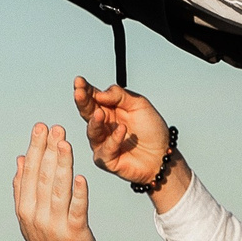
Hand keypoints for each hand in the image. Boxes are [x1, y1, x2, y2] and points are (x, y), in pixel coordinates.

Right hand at [14, 123, 97, 240]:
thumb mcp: (30, 216)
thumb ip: (23, 188)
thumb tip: (19, 159)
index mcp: (26, 208)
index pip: (29, 173)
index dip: (35, 149)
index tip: (40, 128)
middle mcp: (37, 215)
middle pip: (42, 177)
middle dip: (48, 150)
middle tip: (55, 127)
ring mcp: (56, 224)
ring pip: (58, 189)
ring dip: (61, 164)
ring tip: (65, 143)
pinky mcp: (75, 233)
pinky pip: (77, 209)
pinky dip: (79, 193)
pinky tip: (81, 177)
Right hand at [72, 77, 179, 193]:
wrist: (163, 155)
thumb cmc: (151, 129)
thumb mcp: (139, 104)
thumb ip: (120, 95)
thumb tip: (99, 94)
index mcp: (109, 109)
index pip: (93, 97)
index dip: (85, 89)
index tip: (79, 81)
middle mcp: (103, 125)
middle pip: (87, 112)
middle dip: (82, 102)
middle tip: (79, 93)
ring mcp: (102, 142)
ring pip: (92, 131)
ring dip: (95, 122)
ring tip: (100, 114)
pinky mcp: (106, 159)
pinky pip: (105, 150)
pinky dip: (113, 139)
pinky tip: (122, 130)